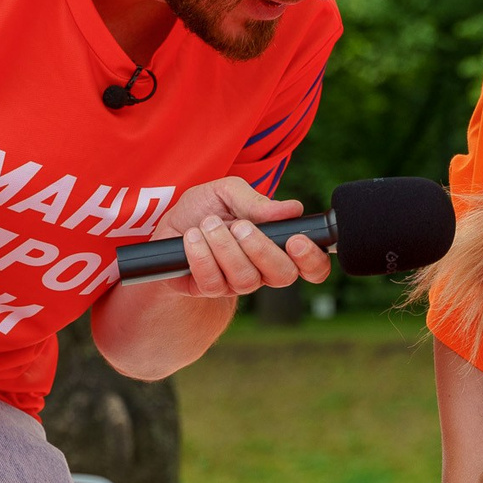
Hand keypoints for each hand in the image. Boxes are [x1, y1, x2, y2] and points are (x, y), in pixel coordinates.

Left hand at [155, 176, 332, 298]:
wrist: (170, 225)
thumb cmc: (206, 207)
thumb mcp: (228, 192)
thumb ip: (257, 201)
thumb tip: (291, 209)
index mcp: (279, 245)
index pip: (313, 266)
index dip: (312, 260)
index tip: (296, 241)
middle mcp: (263, 269)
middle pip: (282, 275)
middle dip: (261, 249)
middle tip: (240, 226)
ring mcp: (237, 284)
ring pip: (245, 279)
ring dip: (225, 247)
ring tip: (208, 224)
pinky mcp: (210, 290)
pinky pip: (213, 282)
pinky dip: (200, 255)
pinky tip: (191, 237)